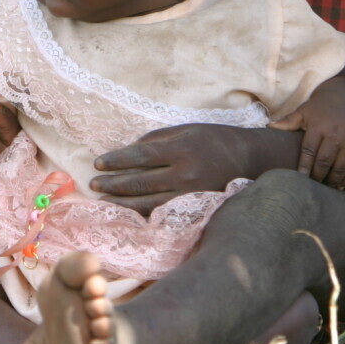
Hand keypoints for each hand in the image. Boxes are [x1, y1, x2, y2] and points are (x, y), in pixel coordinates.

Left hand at [91, 124, 277, 215]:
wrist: (251, 160)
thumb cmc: (215, 140)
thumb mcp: (187, 130)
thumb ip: (158, 139)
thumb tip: (128, 150)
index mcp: (183, 148)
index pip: (141, 155)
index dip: (117, 160)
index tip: (98, 163)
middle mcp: (187, 173)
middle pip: (141, 181)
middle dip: (113, 183)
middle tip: (93, 184)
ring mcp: (192, 194)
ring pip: (149, 203)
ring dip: (122, 203)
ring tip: (103, 200)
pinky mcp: (196, 208)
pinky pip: (163, 213)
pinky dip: (141, 213)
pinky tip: (127, 212)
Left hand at [270, 63, 344, 187]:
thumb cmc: (320, 108)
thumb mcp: (304, 111)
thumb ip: (288, 122)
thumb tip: (269, 127)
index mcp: (319, 127)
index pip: (309, 151)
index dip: (304, 167)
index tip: (298, 179)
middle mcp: (335, 135)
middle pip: (324, 161)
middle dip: (317, 177)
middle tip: (309, 188)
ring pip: (340, 167)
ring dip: (332, 181)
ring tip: (323, 190)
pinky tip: (338, 187)